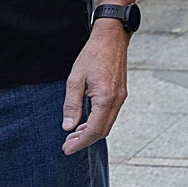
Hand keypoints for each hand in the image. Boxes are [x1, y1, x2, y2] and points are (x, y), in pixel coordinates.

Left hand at [61, 21, 129, 153]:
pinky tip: (85, 121)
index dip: (80, 142)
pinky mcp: (121, 92)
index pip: (94, 130)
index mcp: (106, 98)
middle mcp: (117, 99)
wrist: (112, 38)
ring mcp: (121, 96)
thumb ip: (72, 105)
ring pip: (108, 123)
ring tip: (73, 135)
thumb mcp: (75, 79)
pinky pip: (110, 114)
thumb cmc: (93, 55)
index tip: (66, 149)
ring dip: (92, 132)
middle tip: (67, 144)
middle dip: (85, 140)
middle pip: (103, 130)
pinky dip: (98, 122)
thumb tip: (68, 126)